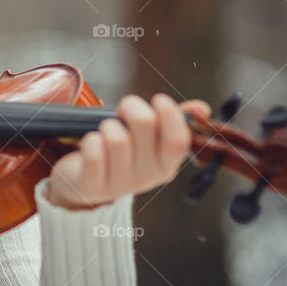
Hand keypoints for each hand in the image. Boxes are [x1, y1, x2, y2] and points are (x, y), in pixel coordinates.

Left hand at [46, 94, 210, 209]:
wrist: (85, 181)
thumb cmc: (120, 153)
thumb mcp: (149, 140)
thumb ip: (174, 122)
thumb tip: (201, 108)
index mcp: (165, 165)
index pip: (178, 140)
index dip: (169, 114)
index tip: (158, 100)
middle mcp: (147, 177)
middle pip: (144, 123)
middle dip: (130, 107)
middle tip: (123, 111)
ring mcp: (120, 184)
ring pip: (116, 136)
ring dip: (106, 126)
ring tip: (105, 134)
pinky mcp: (93, 185)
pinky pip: (94, 149)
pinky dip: (89, 140)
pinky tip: (91, 147)